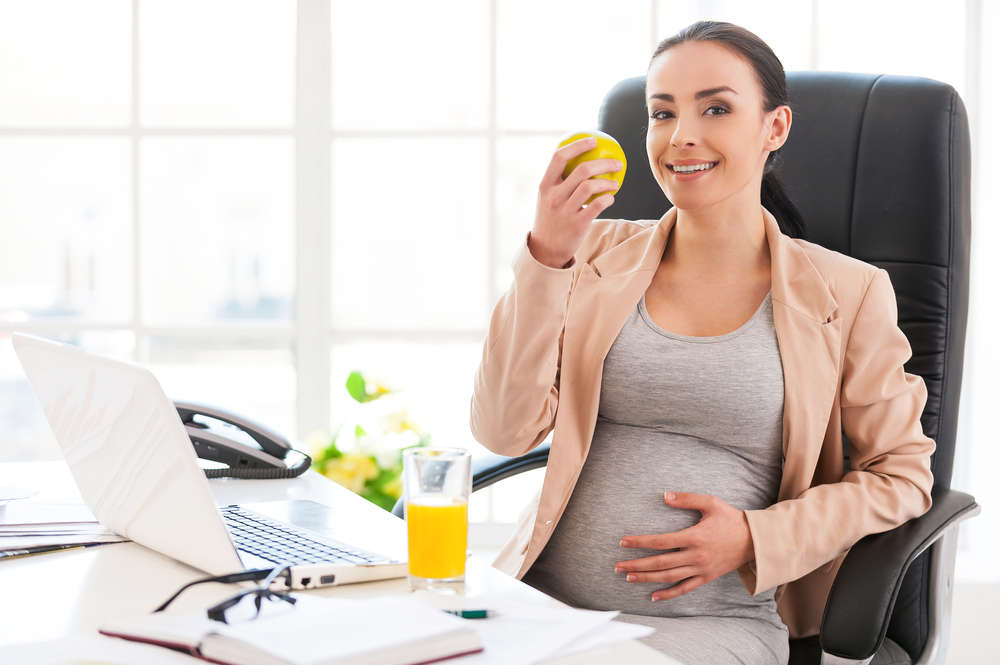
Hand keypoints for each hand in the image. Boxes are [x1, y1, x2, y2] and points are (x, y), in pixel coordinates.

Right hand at [528, 136, 621, 267]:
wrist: (545, 249)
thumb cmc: (551, 217)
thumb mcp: (547, 197)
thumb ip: (560, 180)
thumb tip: (581, 159)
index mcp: (545, 186)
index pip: (559, 157)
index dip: (577, 145)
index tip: (593, 141)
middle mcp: (554, 196)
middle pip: (582, 170)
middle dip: (604, 163)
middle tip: (617, 163)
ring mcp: (565, 210)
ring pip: (590, 186)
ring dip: (607, 182)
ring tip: (614, 183)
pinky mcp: (576, 224)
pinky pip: (597, 206)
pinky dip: (607, 199)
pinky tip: (610, 198)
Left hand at [615, 492, 754, 601]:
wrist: (755, 540)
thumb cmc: (731, 518)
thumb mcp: (711, 502)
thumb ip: (687, 498)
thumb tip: (664, 495)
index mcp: (694, 537)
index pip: (660, 541)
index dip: (640, 542)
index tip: (622, 542)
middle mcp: (696, 556)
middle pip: (660, 563)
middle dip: (637, 565)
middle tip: (617, 566)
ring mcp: (701, 569)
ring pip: (669, 577)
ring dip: (647, 578)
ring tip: (628, 577)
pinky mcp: (706, 577)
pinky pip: (685, 588)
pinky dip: (668, 594)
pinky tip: (653, 596)